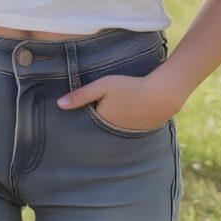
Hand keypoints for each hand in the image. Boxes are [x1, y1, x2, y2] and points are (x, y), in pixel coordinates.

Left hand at [57, 69, 182, 131]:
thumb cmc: (130, 87)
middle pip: (99, 125)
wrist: (161, 95)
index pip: (87, 119)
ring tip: (115, 107)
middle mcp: (111, 133)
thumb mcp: (103, 85)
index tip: (84, 103)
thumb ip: (81, 94)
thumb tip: (59, 104)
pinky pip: (126, 129)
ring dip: (111, 120)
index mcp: (101, 122)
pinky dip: (125, 121)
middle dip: (97, 117)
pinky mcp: (139, 132)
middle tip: (100, 103)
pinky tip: (129, 110)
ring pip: (112, 128)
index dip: (85, 110)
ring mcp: (126, 134)